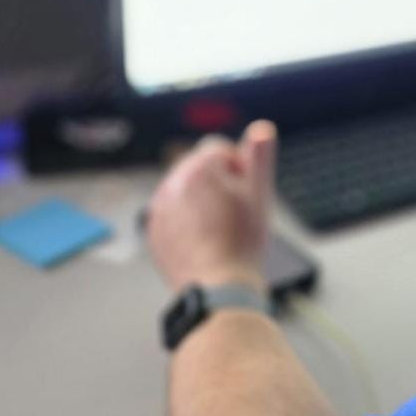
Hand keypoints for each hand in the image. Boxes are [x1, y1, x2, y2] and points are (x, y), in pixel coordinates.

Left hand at [147, 120, 276, 292]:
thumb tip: (262, 127)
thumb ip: (259, 156)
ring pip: (184, 192)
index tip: (244, 195)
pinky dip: (185, 222)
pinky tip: (202, 241)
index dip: (238, 169)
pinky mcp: (153, 230)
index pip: (220, 148)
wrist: (217, 288)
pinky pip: (172, 215)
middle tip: (233, 215)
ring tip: (218, 230)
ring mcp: (159, 207)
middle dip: (216, 184)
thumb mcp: (259, 194)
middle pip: (199, 169)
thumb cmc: (243, 242)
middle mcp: (172, 182)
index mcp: (199, 167)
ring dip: (200, 202)